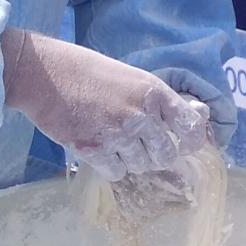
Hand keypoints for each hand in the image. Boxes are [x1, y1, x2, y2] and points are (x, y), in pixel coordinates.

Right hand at [0, 28, 212, 180]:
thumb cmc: (88, 72)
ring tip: (115, 140)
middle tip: (141, 144)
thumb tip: (201, 115)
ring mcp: (116, 134)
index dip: (192, 140)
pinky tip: (101, 148)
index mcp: (153, 92)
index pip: (190, 126)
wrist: (44, 74)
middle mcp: (140, 115)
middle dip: (156, 153)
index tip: (185, 145)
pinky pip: (117, 173)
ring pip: (141, 166)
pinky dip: (111, 166)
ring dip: (132, 159)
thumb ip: (162, 100)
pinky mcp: (93, 150)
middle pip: (166, 155)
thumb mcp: (132, 77)